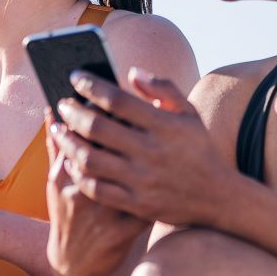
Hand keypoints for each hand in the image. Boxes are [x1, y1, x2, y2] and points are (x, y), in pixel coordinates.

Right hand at [44, 115, 150, 275]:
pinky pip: (146, 203)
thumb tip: (52, 112)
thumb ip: (55, 148)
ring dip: (145, 155)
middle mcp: (82, 193)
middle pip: (109, 152)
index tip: (114, 103)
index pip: (84, 136)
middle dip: (127, 130)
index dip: (101, 115)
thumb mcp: (54, 184)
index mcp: (64, 177)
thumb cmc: (66, 215)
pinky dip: (159, 187)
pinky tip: (169, 172)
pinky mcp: (123, 232)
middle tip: (139, 115)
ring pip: (131, 176)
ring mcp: (103, 214)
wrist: (75, 264)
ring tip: (154, 140)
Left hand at [51, 67, 232, 227]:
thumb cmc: (198, 148)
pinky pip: (96, 188)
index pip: (118, 100)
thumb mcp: (189, 113)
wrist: (218, 198)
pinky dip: (78, 173)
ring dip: (67, 142)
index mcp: (164, 125)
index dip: (91, 86)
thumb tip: (132, 72)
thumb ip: (163, 88)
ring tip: (58, 129)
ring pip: (91, 159)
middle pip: (98, 128)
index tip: (75, 77)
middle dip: (72, 112)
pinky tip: (70, 160)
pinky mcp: (137, 204)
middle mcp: (152, 152)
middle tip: (62, 103)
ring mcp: (143, 180)